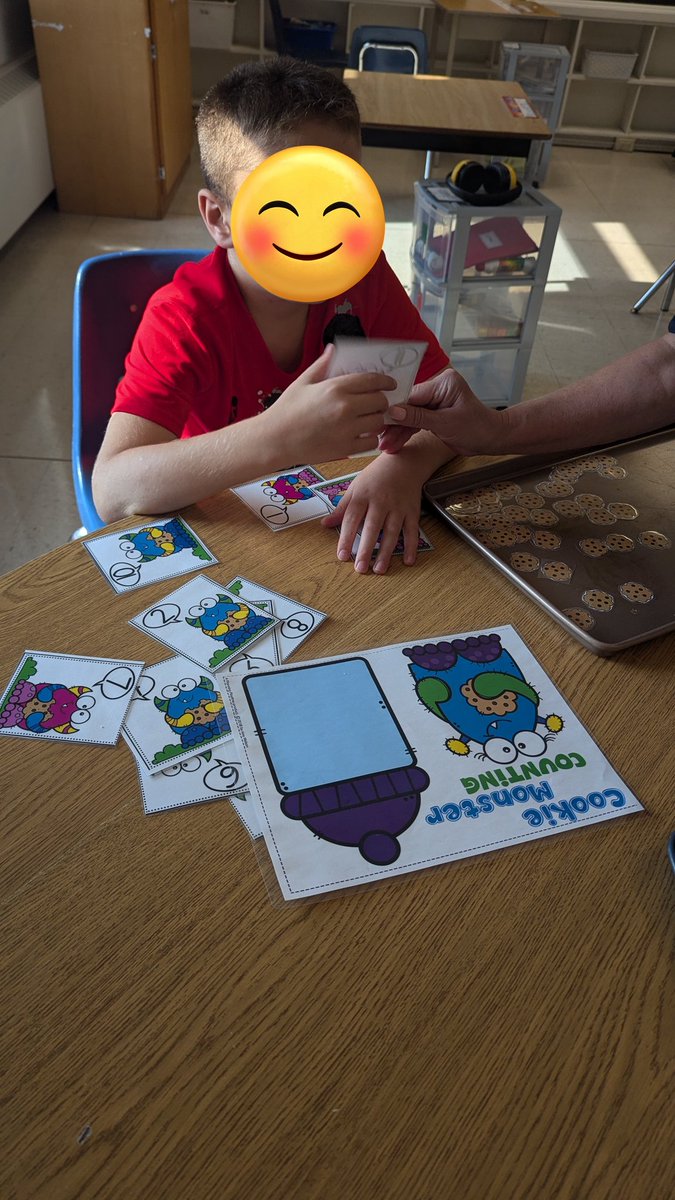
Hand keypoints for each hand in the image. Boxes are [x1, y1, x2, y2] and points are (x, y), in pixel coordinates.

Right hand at [265, 343, 396, 462]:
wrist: (274, 440)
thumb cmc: (287, 410)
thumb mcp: (303, 382)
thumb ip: (323, 365)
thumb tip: (333, 348)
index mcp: (335, 388)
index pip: (373, 380)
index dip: (386, 381)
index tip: (390, 384)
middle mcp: (345, 408)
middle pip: (380, 401)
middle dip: (381, 401)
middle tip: (377, 403)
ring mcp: (347, 430)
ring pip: (378, 422)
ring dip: (377, 420)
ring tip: (369, 419)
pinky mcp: (345, 448)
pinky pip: (371, 442)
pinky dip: (370, 438)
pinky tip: (361, 434)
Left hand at [321, 453, 421, 574]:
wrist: (404, 463)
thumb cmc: (376, 476)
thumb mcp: (355, 487)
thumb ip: (342, 508)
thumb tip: (325, 524)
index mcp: (363, 496)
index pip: (351, 519)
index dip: (345, 538)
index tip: (342, 555)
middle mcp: (380, 502)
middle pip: (372, 528)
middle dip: (366, 549)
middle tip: (360, 568)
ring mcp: (398, 507)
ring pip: (391, 532)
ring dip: (385, 552)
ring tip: (379, 569)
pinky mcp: (412, 511)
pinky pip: (412, 531)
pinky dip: (411, 546)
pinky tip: (408, 561)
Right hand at [377, 366, 502, 456]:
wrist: (490, 439)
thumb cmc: (477, 428)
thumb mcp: (446, 424)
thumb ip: (418, 418)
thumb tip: (394, 412)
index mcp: (443, 382)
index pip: (413, 395)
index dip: (395, 409)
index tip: (379, 420)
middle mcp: (437, 388)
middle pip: (408, 405)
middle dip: (394, 423)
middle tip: (380, 438)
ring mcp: (434, 401)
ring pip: (409, 415)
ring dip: (397, 431)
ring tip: (385, 446)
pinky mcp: (432, 413)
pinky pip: (415, 422)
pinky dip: (405, 433)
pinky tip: (394, 443)